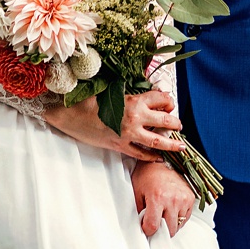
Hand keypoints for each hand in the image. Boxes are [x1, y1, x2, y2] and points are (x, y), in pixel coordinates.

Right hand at [45, 88, 182, 160]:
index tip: (169, 104)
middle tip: (179, 125)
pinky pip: (140, 154)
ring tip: (180, 146)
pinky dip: (151, 157)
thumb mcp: (110, 91)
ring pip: (157, 141)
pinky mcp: (120, 145)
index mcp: (133, 100)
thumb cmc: (87, 99)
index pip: (161, 99)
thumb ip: (128, 93)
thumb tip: (142, 94)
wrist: (69, 115)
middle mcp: (135, 117)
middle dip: (175, 123)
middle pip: (165, 121)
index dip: (168, 101)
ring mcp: (128, 134)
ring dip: (171, 144)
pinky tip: (158, 158)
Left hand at [131, 160, 195, 237]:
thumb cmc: (146, 176)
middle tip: (155, 224)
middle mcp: (172, 199)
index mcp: (157, 197)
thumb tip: (141, 227)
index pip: (153, 226)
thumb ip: (138, 211)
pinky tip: (171, 211)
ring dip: (170, 225)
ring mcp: (183, 198)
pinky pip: (186, 218)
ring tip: (163, 216)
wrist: (159, 162)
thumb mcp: (136, 192)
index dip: (148, 231)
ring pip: (178, 225)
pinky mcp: (190, 197)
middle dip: (160, 231)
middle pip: (169, 229)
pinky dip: (178, 219)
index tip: (146, 228)